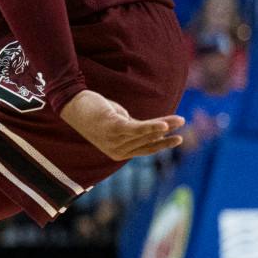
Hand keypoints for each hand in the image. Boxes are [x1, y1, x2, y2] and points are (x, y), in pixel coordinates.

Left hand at [59, 90, 183, 160]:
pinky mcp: (113, 127)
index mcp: (118, 152)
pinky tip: (164, 125)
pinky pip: (137, 128)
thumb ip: (133, 129)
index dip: (163, 144)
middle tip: (184, 124)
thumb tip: (152, 129)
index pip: (146, 149)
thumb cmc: (95, 113)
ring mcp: (114, 140)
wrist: (73, 105)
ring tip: (180, 120)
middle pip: (149, 141)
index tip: (178, 139)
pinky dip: (152, 127)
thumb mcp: (118, 123)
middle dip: (168, 134)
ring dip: (165, 126)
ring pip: (146, 134)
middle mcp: (116, 150)